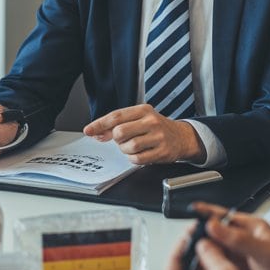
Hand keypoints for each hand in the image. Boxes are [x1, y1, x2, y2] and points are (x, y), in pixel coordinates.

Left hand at [83, 104, 203, 164]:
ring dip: (125, 150)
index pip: (116, 116)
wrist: (181, 137)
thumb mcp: (138, 120)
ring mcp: (158, 136)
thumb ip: (116, 124)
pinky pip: (138, 159)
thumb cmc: (155, 128)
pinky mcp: (162, 151)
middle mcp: (151, 121)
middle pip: (120, 132)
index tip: (88, 130)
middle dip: (117, 139)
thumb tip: (95, 132)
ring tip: (133, 146)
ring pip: (129, 146)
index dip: (99, 124)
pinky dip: (133, 158)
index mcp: (143, 110)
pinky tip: (139, 154)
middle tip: (123, 140)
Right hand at [192, 203, 269, 269]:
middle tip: (184, 247)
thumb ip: (239, 240)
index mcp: (252, 232)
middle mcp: (243, 247)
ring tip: (188, 265)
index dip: (206, 214)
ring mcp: (238, 265)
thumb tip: (213, 225)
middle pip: (212, 238)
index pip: (223, 217)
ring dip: (199, 261)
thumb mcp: (267, 256)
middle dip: (197, 241)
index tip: (189, 212)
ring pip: (210, 258)